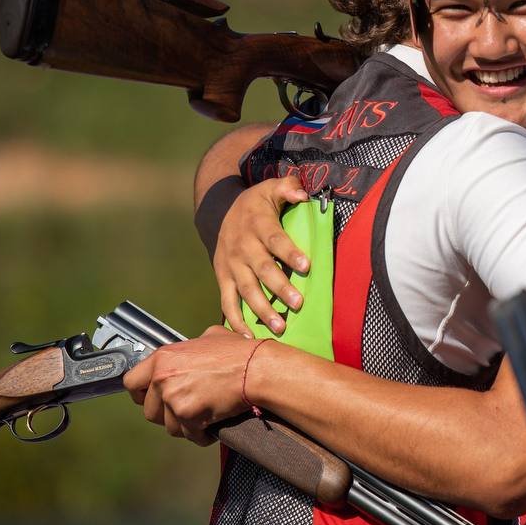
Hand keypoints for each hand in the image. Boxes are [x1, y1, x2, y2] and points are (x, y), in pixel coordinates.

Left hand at [122, 325, 265, 445]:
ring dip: (186, 426)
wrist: (256, 369)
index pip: (131, 383)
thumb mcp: (209, 337)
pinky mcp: (188, 416)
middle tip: (186, 411)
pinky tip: (212, 426)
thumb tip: (190, 350)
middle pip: (149, 411)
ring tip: (203, 418)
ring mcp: (174, 398)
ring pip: (169, 427)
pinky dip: (202, 435)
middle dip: (167, 415)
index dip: (142, 394)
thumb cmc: (238, 352)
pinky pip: (190, 435)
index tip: (153, 399)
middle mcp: (163, 378)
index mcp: (163, 358)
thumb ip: (190, 347)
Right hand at [214, 176, 310, 335]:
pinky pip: (227, 301)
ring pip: (246, 290)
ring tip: (280, 327)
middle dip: (279, 287)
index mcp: (257, 225)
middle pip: (262, 269)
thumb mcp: (271, 188)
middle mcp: (242, 247)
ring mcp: (231, 265)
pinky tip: (249, 336)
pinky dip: (235, 320)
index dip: (290, 252)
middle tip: (298, 303)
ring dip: (262, 310)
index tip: (306, 266)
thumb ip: (289, 188)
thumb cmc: (255, 204)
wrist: (219, 211)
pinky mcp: (223, 278)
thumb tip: (304, 194)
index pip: (275, 239)